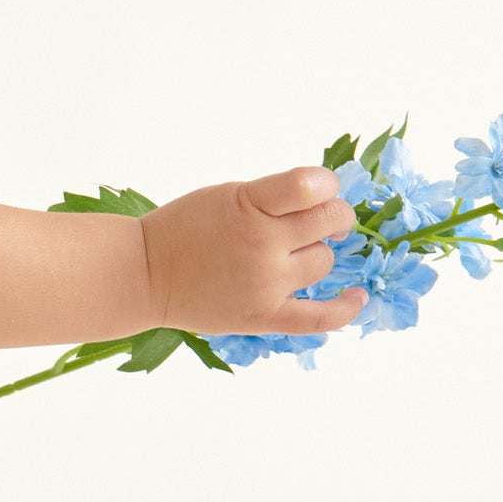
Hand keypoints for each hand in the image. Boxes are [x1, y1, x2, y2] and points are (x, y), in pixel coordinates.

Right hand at [141, 168, 366, 338]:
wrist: (144, 274)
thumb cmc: (186, 229)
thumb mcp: (228, 194)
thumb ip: (274, 198)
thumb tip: (327, 204)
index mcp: (250, 205)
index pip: (312, 186)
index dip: (326, 184)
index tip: (319, 189)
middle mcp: (262, 245)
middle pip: (329, 223)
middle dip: (332, 216)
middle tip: (319, 219)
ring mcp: (266, 284)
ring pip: (324, 262)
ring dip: (317, 252)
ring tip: (294, 253)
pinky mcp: (263, 317)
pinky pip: (319, 317)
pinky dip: (345, 309)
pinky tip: (358, 297)